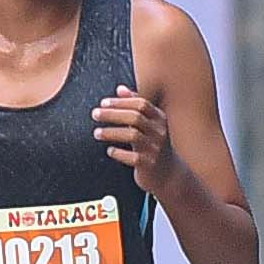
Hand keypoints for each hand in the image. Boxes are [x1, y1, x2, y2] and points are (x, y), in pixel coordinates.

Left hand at [94, 84, 177, 198]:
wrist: (168, 174)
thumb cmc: (154, 144)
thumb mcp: (149, 124)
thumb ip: (135, 106)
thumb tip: (120, 89)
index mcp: (159, 119)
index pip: (141, 104)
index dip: (121, 102)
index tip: (103, 102)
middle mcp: (159, 132)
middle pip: (135, 117)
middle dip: (113, 114)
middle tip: (95, 114)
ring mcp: (155, 149)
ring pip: (133, 136)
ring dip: (111, 132)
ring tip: (96, 133)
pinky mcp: (149, 164)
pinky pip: (132, 157)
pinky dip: (119, 153)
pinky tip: (109, 151)